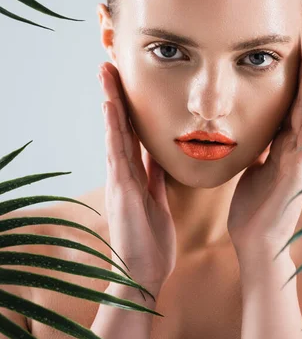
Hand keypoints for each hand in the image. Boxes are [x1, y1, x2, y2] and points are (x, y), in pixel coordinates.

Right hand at [98, 62, 176, 296]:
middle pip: (119, 126)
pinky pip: (118, 152)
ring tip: (106, 73)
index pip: (131, 132)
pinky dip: (113, 128)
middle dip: (115, 95)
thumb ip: (155, 176)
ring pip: (115, 132)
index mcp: (135, 174)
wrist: (145, 273)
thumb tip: (158, 154)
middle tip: (109, 64)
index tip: (126, 81)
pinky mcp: (121, 190)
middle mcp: (124, 172)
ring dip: (111, 102)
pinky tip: (111, 107)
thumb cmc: (152, 240)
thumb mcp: (157, 200)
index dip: (128, 106)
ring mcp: (120, 180)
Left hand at [227, 33, 301, 259]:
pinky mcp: (297, 171)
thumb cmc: (253, 207)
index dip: (292, 68)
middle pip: (301, 94)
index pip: (288, 97)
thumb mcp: (253, 167)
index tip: (293, 36)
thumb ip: (258, 146)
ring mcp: (299, 156)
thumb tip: (252, 126)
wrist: (255, 244)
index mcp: (280, 142)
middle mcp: (294, 144)